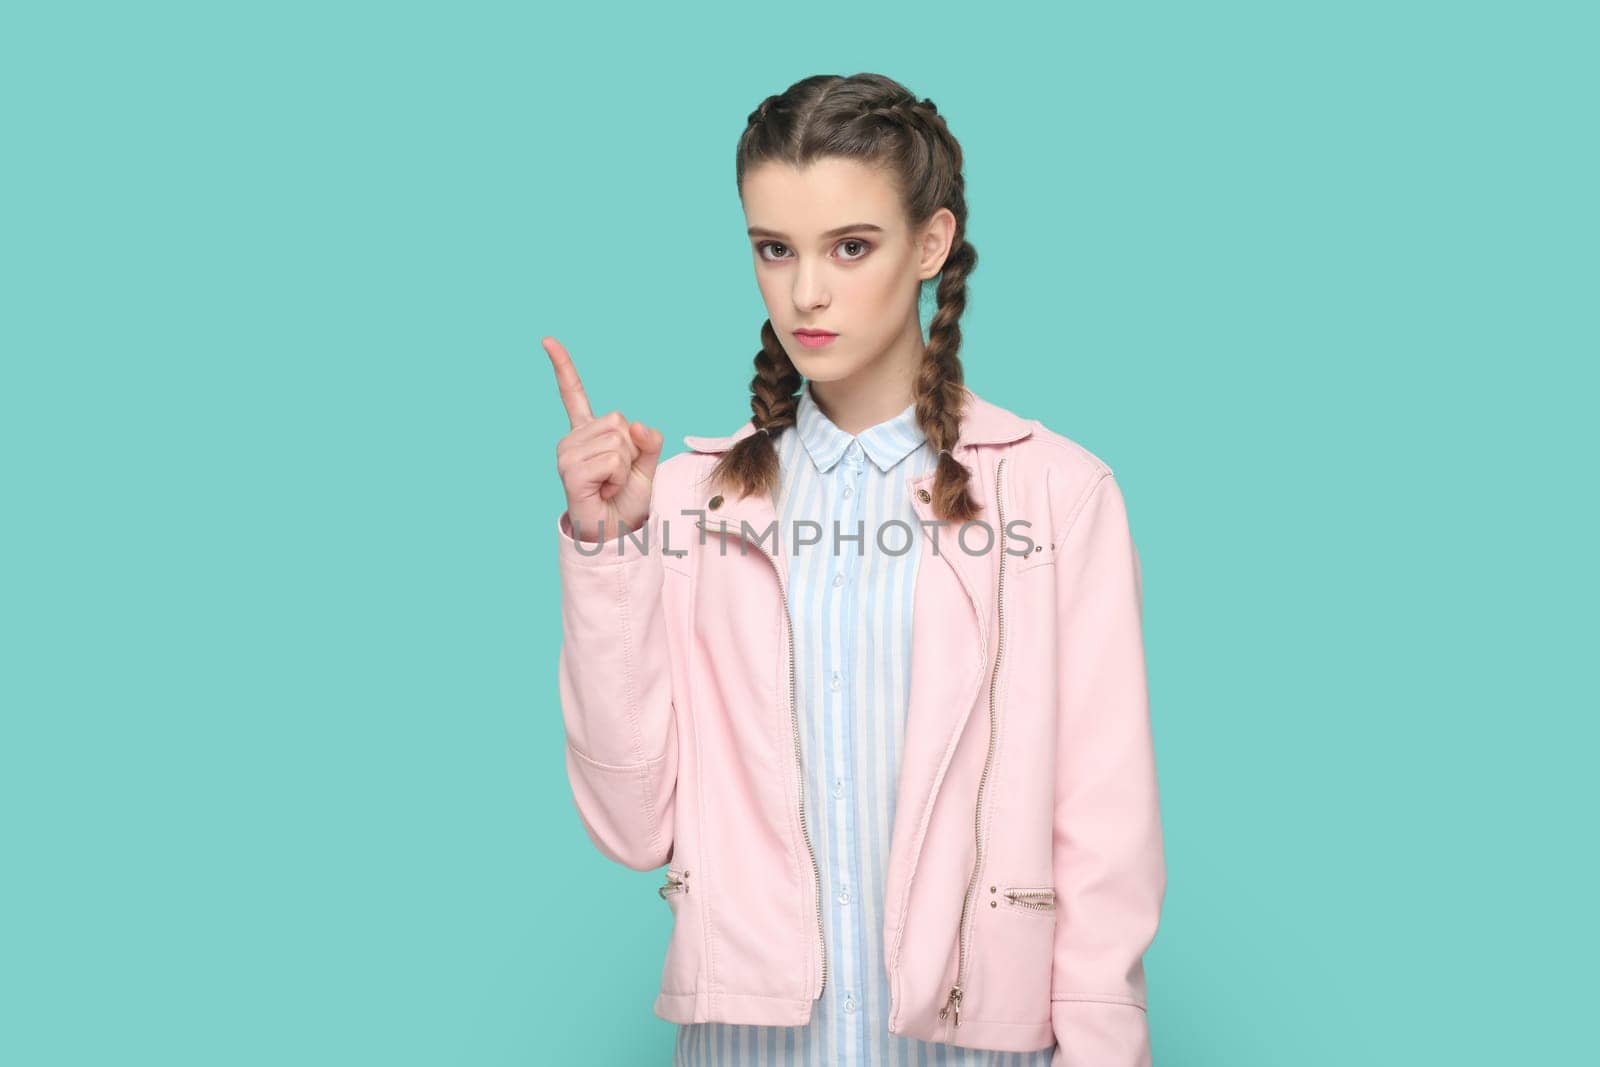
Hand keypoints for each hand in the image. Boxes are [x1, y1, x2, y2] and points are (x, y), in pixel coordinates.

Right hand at [545, 336, 663, 544]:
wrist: (614, 532)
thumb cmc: (625, 499)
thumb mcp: (646, 465)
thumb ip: (648, 441)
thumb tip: (637, 425)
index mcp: (587, 433)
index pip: (573, 394)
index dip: (563, 367)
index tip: (547, 340)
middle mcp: (572, 439)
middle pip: (620, 422)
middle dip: (631, 450)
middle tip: (617, 475)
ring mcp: (567, 454)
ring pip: (619, 441)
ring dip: (625, 466)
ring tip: (610, 483)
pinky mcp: (569, 470)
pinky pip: (613, 460)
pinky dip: (618, 477)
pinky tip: (603, 489)